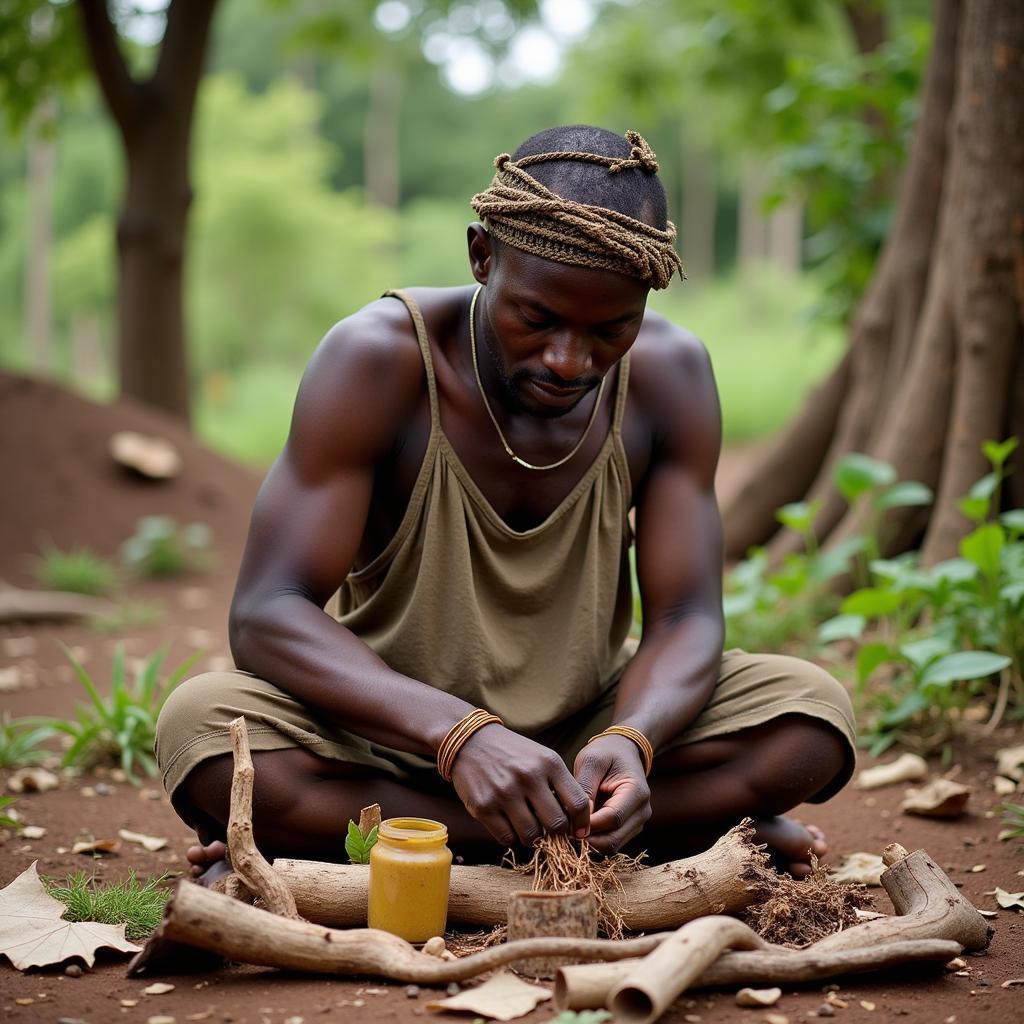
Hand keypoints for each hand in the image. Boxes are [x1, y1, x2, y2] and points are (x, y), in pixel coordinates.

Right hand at [450, 726, 590, 847]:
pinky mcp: (483, 806)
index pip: (577, 803)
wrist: (471, 741)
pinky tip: (511, 825)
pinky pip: (507, 838)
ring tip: (529, 827)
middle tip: (550, 831)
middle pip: (556, 825)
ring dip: (534, 838)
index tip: (579, 831)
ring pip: (532, 836)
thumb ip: (561, 785)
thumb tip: (577, 822)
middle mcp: (528, 777)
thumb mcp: (542, 758)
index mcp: (548, 763)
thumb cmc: (513, 753)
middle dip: (557, 834)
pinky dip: (512, 838)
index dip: (582, 823)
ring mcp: (504, 792)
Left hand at [573, 736, 650, 854]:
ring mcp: (637, 823)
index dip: (587, 824)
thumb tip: (577, 820)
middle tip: (562, 828)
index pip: (612, 818)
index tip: (564, 820)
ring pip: (611, 845)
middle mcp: (642, 812)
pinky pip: (610, 842)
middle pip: (613, 839)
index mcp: (637, 792)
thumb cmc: (606, 753)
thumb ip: (585, 788)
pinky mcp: (629, 829)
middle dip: (586, 838)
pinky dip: (594, 839)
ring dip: (589, 841)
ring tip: (568, 826)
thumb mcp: (591, 761)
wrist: (623, 751)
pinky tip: (578, 826)